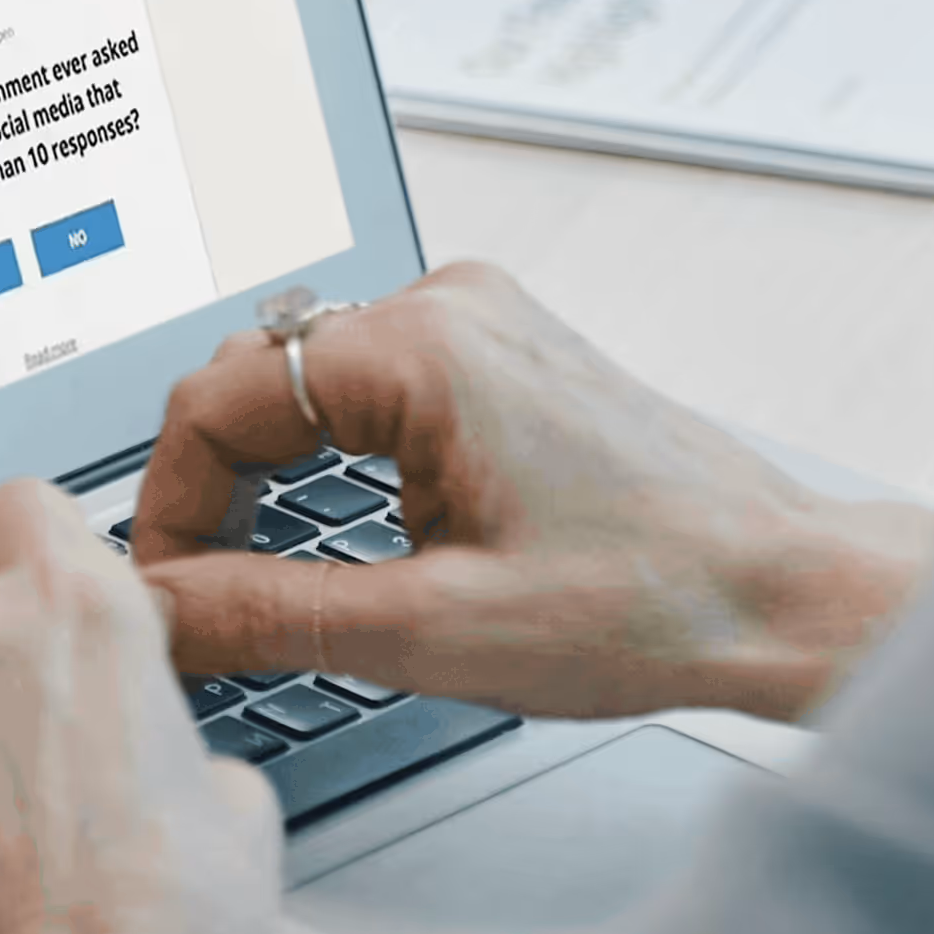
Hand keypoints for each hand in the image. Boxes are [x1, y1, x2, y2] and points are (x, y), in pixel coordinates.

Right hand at [136, 263, 933, 724]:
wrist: (777, 589)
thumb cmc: (647, 601)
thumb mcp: (432, 630)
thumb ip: (269, 613)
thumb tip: (156, 610)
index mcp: (423, 344)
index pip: (218, 395)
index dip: (169, 502)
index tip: (164, 591)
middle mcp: (448, 302)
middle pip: (256, 376)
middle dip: (212, 489)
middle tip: (201, 601)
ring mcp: (480, 320)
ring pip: (309, 381)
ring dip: (271, 475)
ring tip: (266, 581)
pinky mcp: (503, 353)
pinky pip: (371, 385)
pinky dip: (333, 458)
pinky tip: (347, 538)